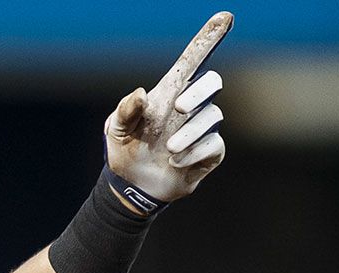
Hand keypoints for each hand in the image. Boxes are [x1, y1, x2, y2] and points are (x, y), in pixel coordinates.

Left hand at [104, 12, 232, 212]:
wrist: (132, 188)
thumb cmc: (125, 151)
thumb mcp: (115, 130)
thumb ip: (124, 110)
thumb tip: (142, 93)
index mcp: (169, 93)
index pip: (192, 60)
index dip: (208, 38)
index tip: (224, 17)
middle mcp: (191, 106)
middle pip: (213, 82)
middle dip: (199, 92)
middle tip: (178, 107)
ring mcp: (204, 128)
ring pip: (213, 117)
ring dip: (188, 134)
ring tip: (168, 149)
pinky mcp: (212, 151)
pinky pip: (213, 145)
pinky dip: (192, 154)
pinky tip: (175, 162)